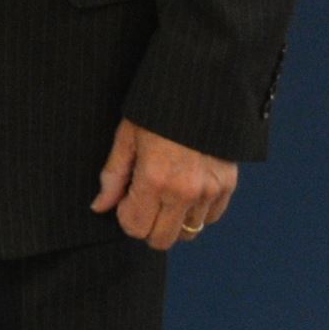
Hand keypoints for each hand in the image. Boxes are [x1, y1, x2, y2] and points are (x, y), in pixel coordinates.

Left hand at [91, 118, 237, 250]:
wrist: (200, 89)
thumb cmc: (155, 111)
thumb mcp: (126, 138)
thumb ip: (113, 176)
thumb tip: (100, 206)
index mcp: (155, 180)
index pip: (136, 228)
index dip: (125, 216)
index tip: (125, 198)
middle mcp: (186, 192)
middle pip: (163, 240)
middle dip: (147, 226)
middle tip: (143, 200)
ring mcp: (210, 191)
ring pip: (188, 232)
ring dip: (173, 221)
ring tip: (165, 193)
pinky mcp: (228, 186)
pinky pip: (210, 218)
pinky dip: (196, 211)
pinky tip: (186, 189)